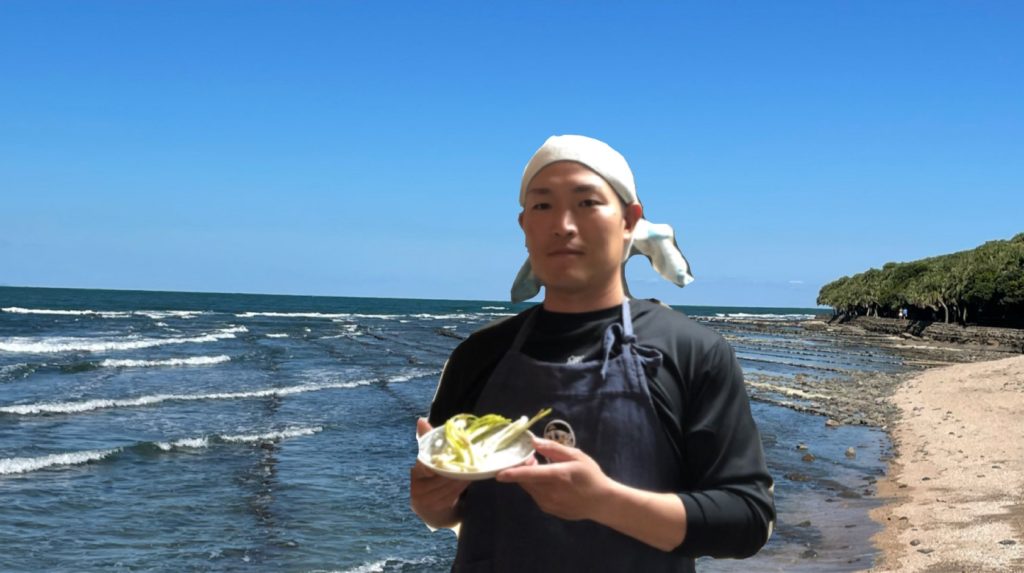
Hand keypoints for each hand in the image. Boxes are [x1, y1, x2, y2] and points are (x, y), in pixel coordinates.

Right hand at [409, 418, 469, 527]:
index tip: (448, 458)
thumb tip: (421, 420)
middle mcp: (413, 488)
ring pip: (444, 488)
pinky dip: (458, 489)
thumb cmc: (427, 471)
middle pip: (437, 477)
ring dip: (459, 480)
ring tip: (470, 472)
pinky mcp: (432, 509)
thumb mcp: (426, 454)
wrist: (427, 498)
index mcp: (410, 472)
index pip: (421, 466)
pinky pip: (448, 498)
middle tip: (468, 462)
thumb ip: (425, 438)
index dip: (434, 463)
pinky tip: (466, 481)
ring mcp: (422, 501)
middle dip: (453, 470)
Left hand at [496, 437, 613, 520]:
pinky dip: (536, 487)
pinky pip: (535, 496)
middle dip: (522, 468)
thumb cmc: (591, 476)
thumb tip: (534, 441)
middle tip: (532, 457)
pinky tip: (549, 483)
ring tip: (543, 469)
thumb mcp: (576, 456)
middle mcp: (550, 492)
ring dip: (529, 478)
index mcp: (557, 476)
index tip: (498, 473)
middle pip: (525, 480)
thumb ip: (553, 449)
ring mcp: (549, 504)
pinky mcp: (549, 510)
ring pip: (529, 488)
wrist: (602, 502)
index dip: (512, 473)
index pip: (529, 474)